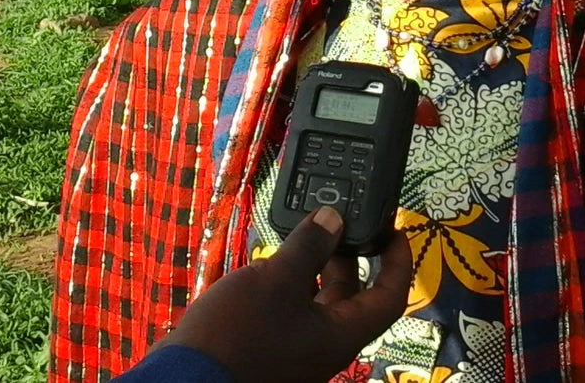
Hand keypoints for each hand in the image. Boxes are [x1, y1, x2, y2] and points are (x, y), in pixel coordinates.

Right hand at [156, 206, 411, 382]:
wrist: (186, 378)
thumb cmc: (236, 334)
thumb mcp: (276, 280)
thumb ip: (309, 246)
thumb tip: (334, 218)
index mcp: (340, 333)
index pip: (389, 298)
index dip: (398, 262)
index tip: (392, 231)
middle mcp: (324, 344)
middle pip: (353, 297)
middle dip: (351, 256)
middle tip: (341, 221)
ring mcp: (297, 348)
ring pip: (320, 301)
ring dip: (319, 266)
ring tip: (306, 231)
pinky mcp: (271, 346)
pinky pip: (294, 309)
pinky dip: (293, 282)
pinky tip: (276, 259)